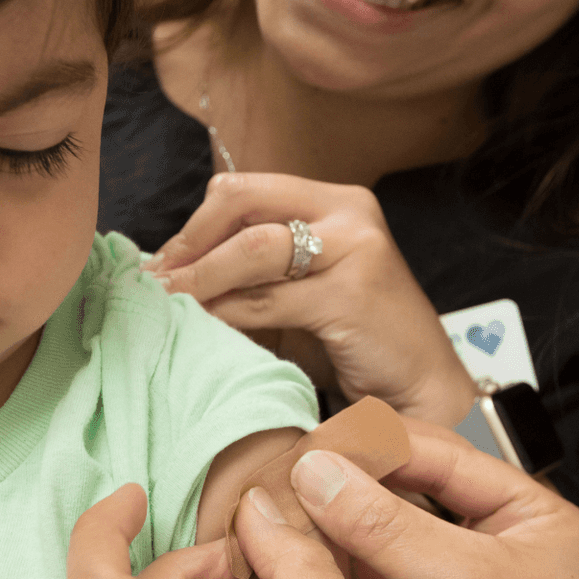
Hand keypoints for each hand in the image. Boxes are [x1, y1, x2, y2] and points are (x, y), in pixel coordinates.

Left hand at [143, 172, 475, 426]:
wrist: (420, 389)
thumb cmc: (354, 342)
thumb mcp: (300, 292)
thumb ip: (253, 273)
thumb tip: (172, 270)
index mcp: (337, 201)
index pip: (245, 190)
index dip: (195, 224)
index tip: (163, 262)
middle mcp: (349, 212)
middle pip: (242, 205)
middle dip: (190, 244)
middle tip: (157, 281)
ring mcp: (356, 249)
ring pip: (251, 250)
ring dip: (199, 280)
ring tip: (169, 304)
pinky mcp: (352, 293)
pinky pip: (266, 299)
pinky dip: (226, 312)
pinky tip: (205, 326)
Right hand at [298, 421, 578, 578]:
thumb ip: (390, 526)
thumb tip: (320, 472)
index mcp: (528, 517)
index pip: (443, 454)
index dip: (378, 445)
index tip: (318, 445)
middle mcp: (488, 544)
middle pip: (404, 488)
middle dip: (348, 480)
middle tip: (292, 471)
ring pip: (374, 534)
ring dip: (328, 520)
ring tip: (281, 504)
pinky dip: (323, 565)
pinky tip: (292, 547)